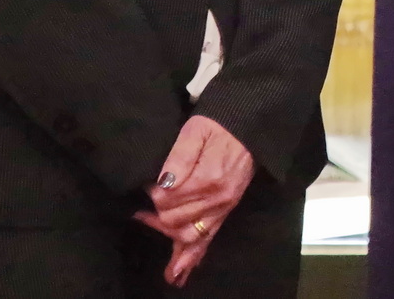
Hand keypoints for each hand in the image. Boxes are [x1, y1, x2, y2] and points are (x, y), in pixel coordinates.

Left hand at [136, 115, 254, 286]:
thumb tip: (163, 184)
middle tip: (145, 206)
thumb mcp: (195, 130)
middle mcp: (219, 197)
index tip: (149, 185)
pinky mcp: (228, 208)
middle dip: (158, 215)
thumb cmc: (219, 124)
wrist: (248, 124)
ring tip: (158, 242)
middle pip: (177, 221)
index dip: (155, 194)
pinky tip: (181, 269)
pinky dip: (194, 255)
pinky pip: (210, 237)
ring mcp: (225, 205)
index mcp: (209, 178)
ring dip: (172, 241)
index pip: (170, 201)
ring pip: (192, 236)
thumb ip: (178, 157)